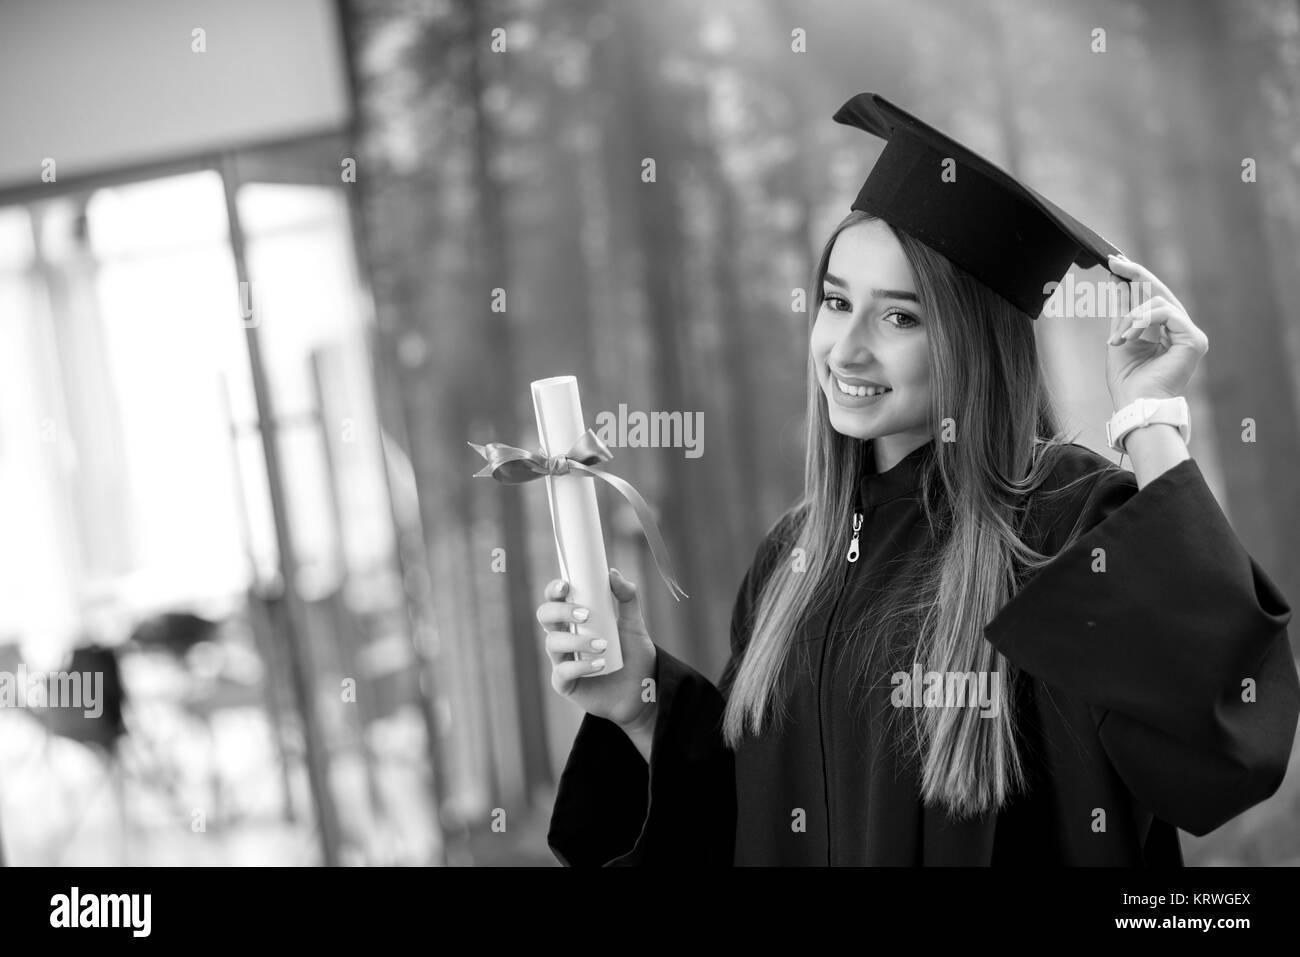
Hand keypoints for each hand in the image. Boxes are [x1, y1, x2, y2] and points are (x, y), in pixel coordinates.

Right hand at [537, 568, 657, 730]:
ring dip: (577, 641)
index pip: (556, 598)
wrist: (643, 694)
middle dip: (561, 612)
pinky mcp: (565, 683)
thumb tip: (613, 573)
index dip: (555, 589)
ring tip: (603, 646)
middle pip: (544, 616)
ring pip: (552, 642)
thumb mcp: (635, 625)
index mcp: (575, 618)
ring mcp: (562, 660)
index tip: (567, 585)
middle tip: (587, 615)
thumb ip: (627, 598)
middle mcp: (564, 636)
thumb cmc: (634, 657)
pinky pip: (561, 672)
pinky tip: (600, 665)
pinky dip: (580, 666)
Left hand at [1105, 253, 1208, 409]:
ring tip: (1118, 338)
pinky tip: (1128, 337)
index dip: (1136, 278)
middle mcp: (1182, 331)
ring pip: (1159, 301)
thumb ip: (1123, 310)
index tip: (1115, 263)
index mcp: (1168, 332)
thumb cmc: (1127, 380)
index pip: (1154, 297)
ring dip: (1132, 316)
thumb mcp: (1120, 336)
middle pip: (1161, 292)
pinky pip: (1166, 313)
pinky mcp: (1194, 339)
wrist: (1135, 404)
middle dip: (1136, 275)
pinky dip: (1142, 321)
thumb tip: (1119, 281)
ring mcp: (1191, 335)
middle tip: (1114, 262)